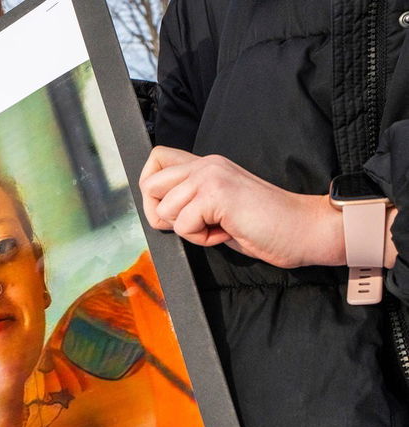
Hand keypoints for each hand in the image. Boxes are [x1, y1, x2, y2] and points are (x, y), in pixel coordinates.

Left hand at [140, 147, 343, 268]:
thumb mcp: (219, 209)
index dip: (152, 189)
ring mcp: (210, 176)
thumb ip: (191, 201)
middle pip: (149, 184)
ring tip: (220, 227)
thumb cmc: (265, 226)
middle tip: (196, 224)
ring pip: (164, 209)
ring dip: (189, 230)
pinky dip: (202, 239)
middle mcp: (206, 164)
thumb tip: (157, 211)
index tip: (172, 211)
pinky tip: (227, 232)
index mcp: (206, 165)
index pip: (156, 159)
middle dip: (163, 215)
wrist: (306, 230)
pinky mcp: (217, 194)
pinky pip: (184, 225)